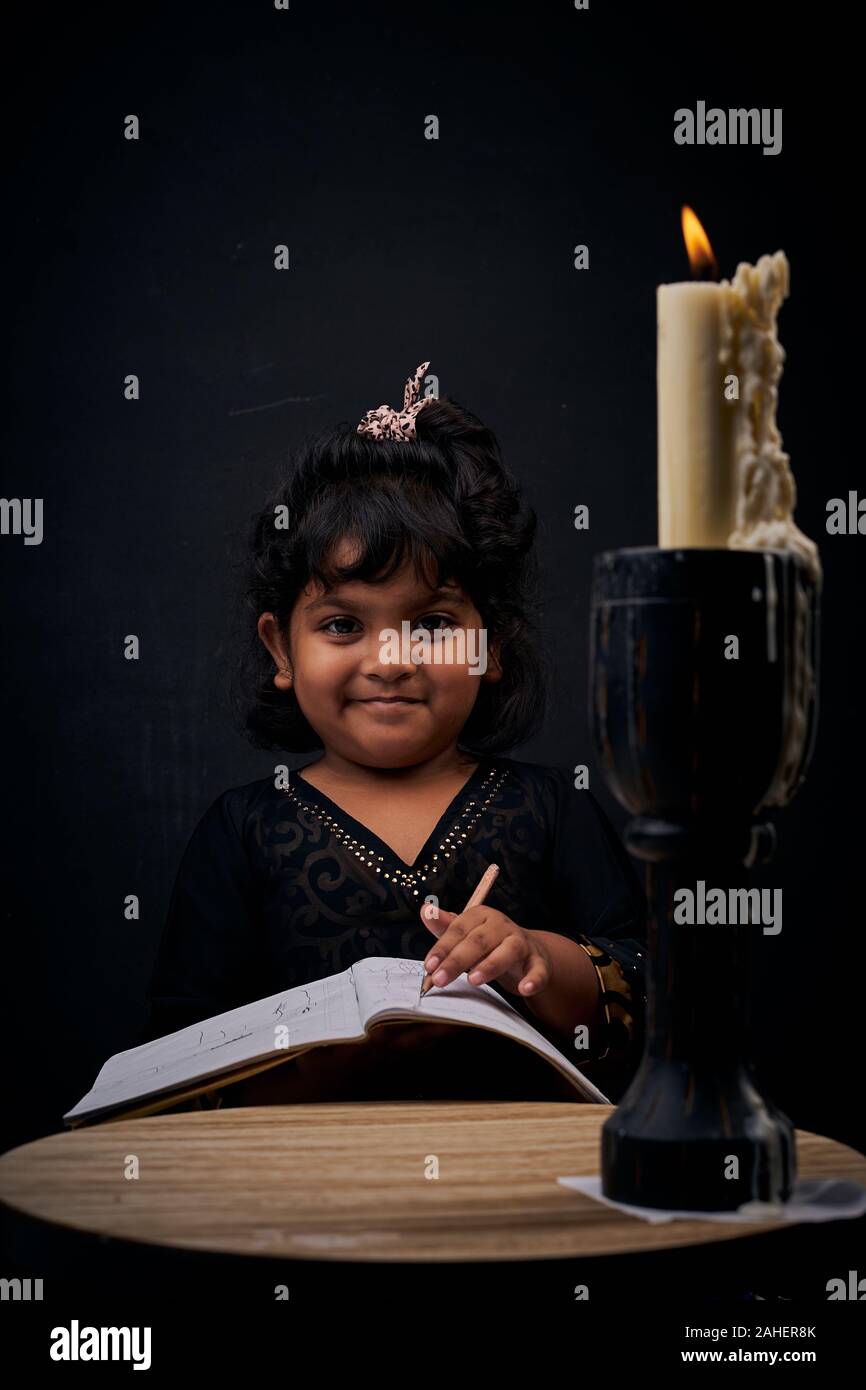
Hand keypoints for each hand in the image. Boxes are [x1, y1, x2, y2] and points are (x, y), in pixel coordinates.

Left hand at [419, 902, 552, 997]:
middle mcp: (502, 926)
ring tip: (473, 980)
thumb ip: (445, 927)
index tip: (428, 965)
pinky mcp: (538, 961)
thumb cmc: (488, 943)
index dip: (442, 947)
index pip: (458, 929)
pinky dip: (533, 979)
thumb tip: (425, 911)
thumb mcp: (466, 934)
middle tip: (440, 980)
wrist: (526, 950)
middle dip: (457, 961)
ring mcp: (521, 942)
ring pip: (508, 951)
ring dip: (490, 966)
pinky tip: (524, 989)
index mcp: (481, 915)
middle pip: (479, 941)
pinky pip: (537, 970)